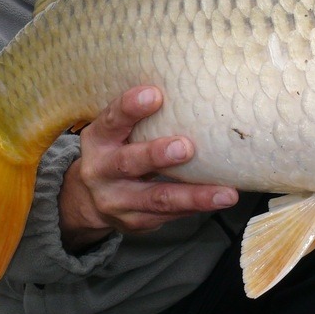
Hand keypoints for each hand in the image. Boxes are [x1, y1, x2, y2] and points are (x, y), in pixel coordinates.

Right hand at [59, 86, 238, 251]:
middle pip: (128, 163)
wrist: (89, 200)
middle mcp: (101, 171)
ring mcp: (116, 201)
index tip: (154, 94)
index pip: (112, 120)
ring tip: (225, 194)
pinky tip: (218, 200)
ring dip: (194, 196)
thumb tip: (195, 91)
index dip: (130, 108)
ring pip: (157, 199)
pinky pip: (168, 215)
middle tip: (186, 147)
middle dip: (156, 155)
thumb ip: (143, 118)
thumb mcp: (117, 131)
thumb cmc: (117, 150)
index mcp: (98, 139)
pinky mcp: (134, 222)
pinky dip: (195, 208)